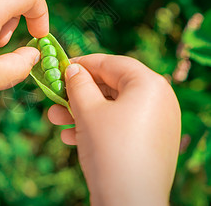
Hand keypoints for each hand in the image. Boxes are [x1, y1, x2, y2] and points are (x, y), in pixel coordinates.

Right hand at [48, 54, 180, 205]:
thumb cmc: (109, 149)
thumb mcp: (88, 110)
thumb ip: (78, 83)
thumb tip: (73, 69)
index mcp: (149, 84)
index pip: (112, 63)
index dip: (83, 63)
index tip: (62, 66)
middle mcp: (157, 100)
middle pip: (110, 86)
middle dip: (77, 94)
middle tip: (54, 96)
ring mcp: (154, 123)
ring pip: (111, 108)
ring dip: (81, 112)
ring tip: (55, 118)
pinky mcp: (147, 142)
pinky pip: (117, 125)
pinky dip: (94, 127)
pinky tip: (70, 136)